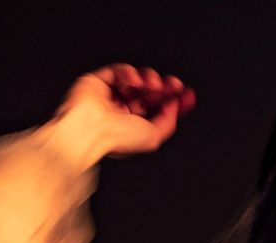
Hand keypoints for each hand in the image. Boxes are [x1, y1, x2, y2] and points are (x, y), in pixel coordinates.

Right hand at [37, 63, 196, 170]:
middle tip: (173, 85)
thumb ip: (169, 120)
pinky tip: (133, 81)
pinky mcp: (98, 81)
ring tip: (151, 85)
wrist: (88, 130)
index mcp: (134, 126)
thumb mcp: (154, 136)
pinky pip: (119, 70)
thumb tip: (175, 105)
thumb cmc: (115, 139)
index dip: (174, 100)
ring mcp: (110, 96)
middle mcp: (123, 111)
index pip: (159, 108)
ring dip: (149, 78)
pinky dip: (130, 72)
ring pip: (138, 79)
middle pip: (151, 91)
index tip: (187, 94)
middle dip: (164, 86)